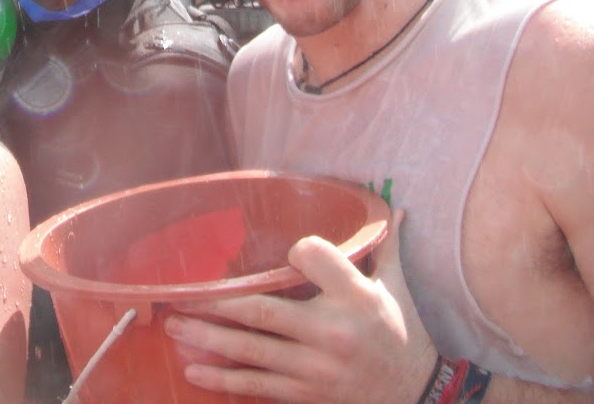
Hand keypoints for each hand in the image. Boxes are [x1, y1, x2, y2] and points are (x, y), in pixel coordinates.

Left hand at [165, 210, 436, 402]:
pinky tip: (194, 370)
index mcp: (356, 298)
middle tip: (179, 293)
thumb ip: (387, 247)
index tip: (283, 247)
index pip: (315, 259)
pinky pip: (259, 386)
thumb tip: (393, 209)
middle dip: (216, 304)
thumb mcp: (396, 288)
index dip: (296, 250)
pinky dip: (224, 379)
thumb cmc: (402, 335)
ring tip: (175, 326)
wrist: (419, 398)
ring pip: (252, 352)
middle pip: (263, 313)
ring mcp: (316, 370)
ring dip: (208, 339)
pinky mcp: (308, 395)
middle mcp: (332, 334)